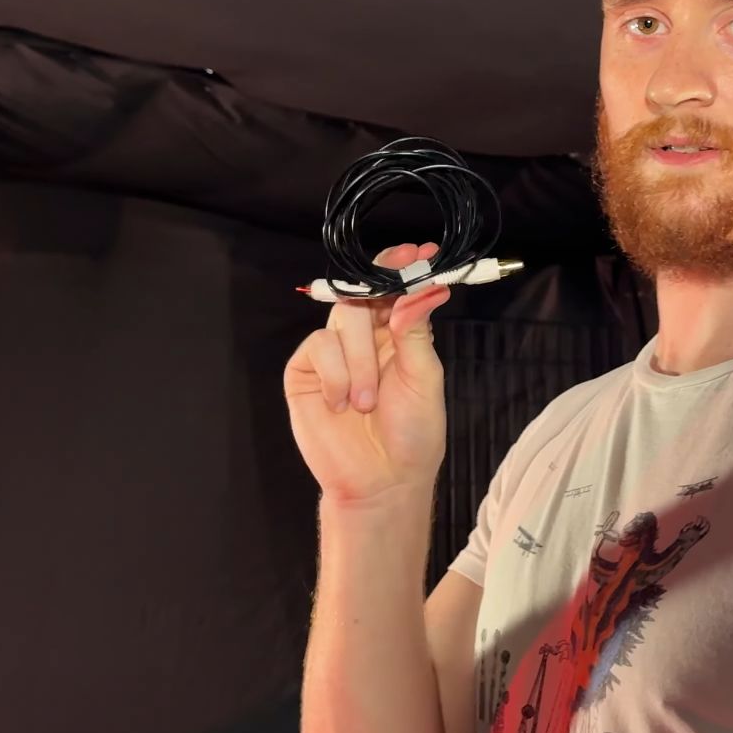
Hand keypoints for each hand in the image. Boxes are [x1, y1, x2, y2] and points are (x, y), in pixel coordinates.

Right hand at [284, 242, 454, 501]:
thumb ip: (416, 332)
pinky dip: (336, 374)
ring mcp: (334, 354)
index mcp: (398, 335)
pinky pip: (318, 347)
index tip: (416, 252)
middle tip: (395, 297)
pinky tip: (342, 404)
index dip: (401, 267)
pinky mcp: (307, 372)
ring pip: (342, 318)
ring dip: (360, 360)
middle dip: (380, 291)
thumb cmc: (411, 435)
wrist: (382, 481)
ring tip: (367, 402)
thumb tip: (419, 289)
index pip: (394, 290)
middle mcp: (365, 339)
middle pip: (364, 294)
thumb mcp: (424, 379)